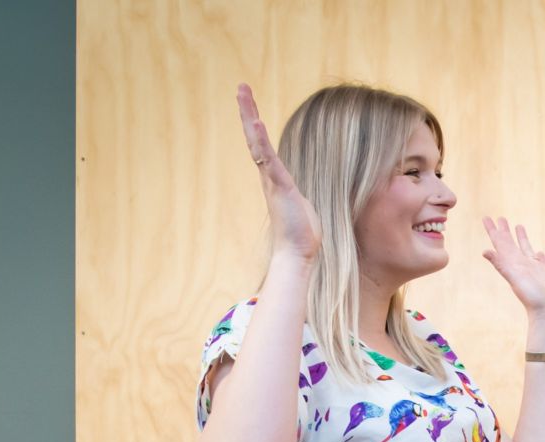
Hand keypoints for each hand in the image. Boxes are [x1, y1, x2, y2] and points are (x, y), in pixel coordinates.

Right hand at [238, 84, 319, 261]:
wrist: (298, 252)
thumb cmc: (302, 232)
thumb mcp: (303, 205)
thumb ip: (300, 195)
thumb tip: (304, 196)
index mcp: (275, 177)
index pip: (263, 145)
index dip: (256, 125)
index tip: (250, 105)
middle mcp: (269, 175)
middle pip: (254, 137)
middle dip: (247, 111)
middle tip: (241, 87)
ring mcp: (272, 179)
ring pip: (256, 141)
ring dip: (249, 116)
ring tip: (242, 93)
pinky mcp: (279, 185)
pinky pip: (267, 157)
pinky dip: (260, 139)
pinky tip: (255, 122)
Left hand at [482, 217, 544, 321]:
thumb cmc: (533, 299)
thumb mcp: (516, 279)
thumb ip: (502, 265)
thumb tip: (485, 252)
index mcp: (513, 264)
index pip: (500, 243)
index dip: (493, 230)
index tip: (486, 218)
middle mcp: (521, 265)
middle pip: (510, 244)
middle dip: (504, 231)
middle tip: (499, 217)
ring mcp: (534, 270)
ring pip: (525, 249)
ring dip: (520, 238)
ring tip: (518, 226)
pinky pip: (539, 261)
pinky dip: (537, 254)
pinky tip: (537, 252)